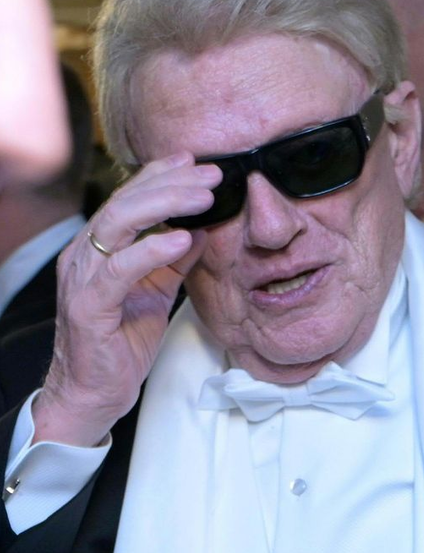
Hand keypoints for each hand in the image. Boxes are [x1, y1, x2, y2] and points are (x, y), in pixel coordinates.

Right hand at [33, 153, 218, 446]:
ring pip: (118, 223)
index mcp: (100, 248)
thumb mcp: (158, 292)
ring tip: (204, 197)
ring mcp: (84, 277)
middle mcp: (86, 254)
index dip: (160, 176)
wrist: (96, 391)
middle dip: (171, 183)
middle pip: (125, 202)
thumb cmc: (123, 340)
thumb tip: (203, 230)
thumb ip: (175, 261)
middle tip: (211, 175)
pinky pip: (120, 268)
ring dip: (165, 205)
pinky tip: (184, 238)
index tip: (196, 161)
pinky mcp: (90, 305)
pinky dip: (153, 249)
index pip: (128, 199)